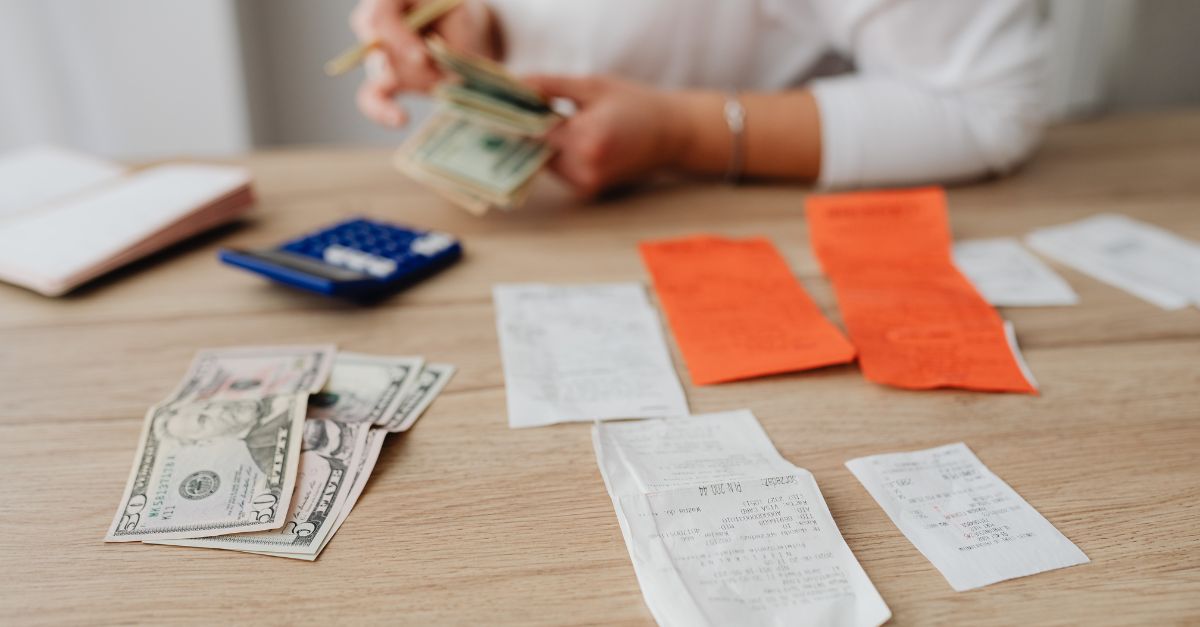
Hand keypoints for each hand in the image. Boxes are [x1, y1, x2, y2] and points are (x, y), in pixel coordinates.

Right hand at [350, 0, 497, 126]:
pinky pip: (372, 97)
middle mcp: (376, 24)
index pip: (378, 18)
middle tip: (444, 70)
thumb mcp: (460, 18)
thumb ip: (449, 43)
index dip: (397, 39)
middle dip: (413, 64)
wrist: (463, 29)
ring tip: (451, 76)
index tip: (422, 56)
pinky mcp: (386, 80)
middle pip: (379, 48)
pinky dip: (382, 111)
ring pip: (386, 73)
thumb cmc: (458, 15)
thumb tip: (444, 78)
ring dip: (421, 80)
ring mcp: (379, 54)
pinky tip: (401, 119)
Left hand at [524, 75, 690, 197]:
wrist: (671, 135)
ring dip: (542, 142)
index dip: (515, 115)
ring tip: (556, 120)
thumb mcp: (592, 85)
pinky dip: (556, 153)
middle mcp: (584, 169)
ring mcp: (586, 184)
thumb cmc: (635, 104)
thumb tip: (512, 84)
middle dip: (528, 128)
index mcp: (586, 140)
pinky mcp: (587, 191)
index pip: (532, 130)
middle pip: (534, 148)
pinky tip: (570, 136)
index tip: (502, 102)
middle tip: (526, 107)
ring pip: (543, 160)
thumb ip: (549, 86)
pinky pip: (558, 169)